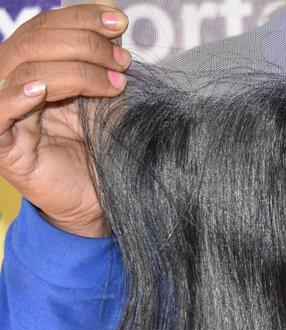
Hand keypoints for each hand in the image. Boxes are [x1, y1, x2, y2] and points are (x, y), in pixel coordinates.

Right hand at [0, 3, 130, 236]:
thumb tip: (112, 16)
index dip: (81, 17)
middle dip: (85, 44)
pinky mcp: (2, 146)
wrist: (101, 203)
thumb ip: (105, 60)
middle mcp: (13, 82)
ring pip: (25, 69)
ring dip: (75, 70)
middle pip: (35, 41)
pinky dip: (17, 95)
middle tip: (122, 62)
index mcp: (34, 65)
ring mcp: (3, 112)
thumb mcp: (107, 98)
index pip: (46, 26)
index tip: (120, 23)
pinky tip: (41, 89)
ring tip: (113, 83)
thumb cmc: (102, 150)